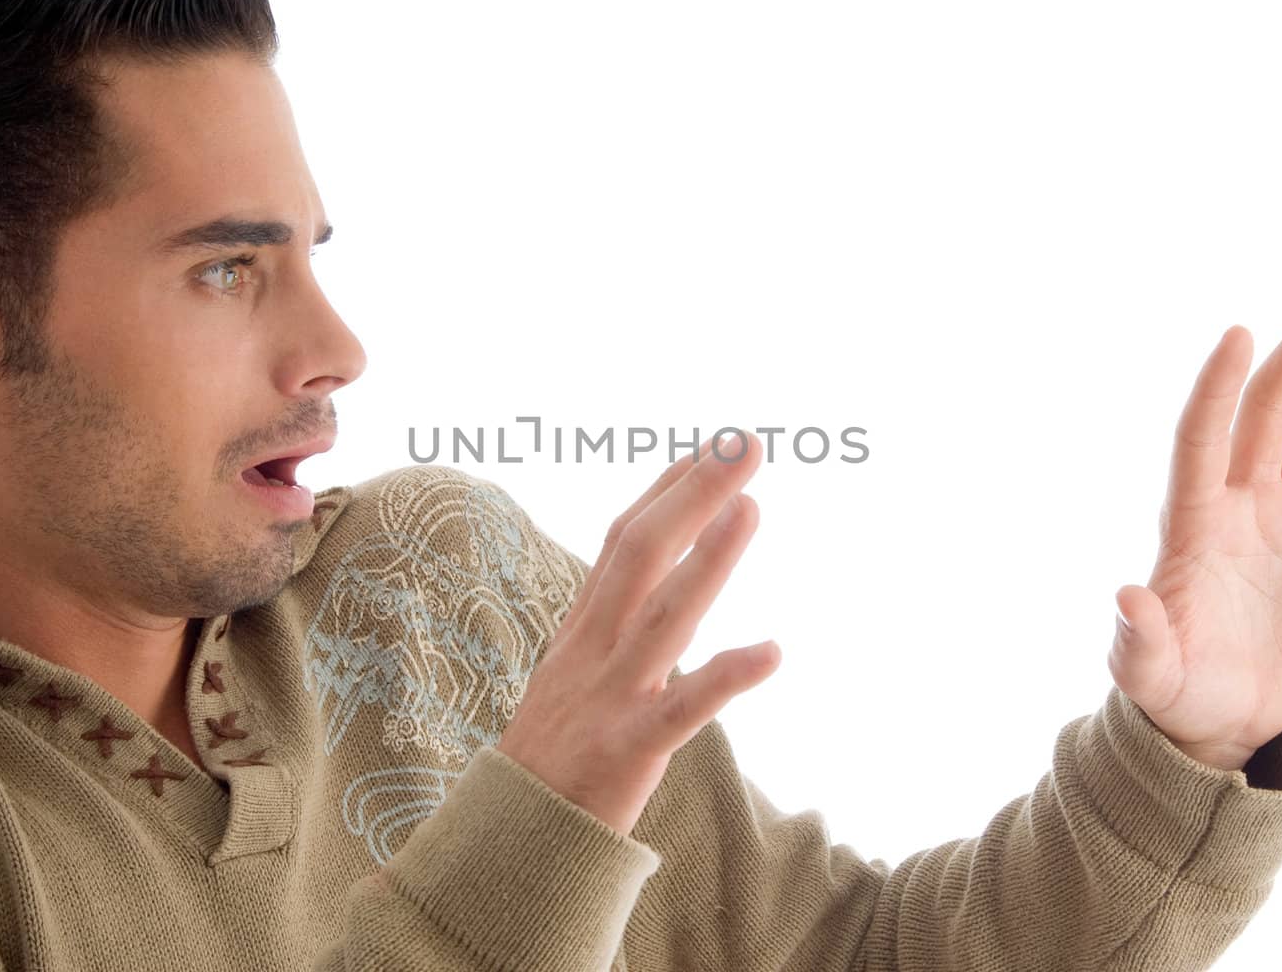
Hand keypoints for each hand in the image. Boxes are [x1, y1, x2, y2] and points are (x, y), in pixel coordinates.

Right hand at [497, 432, 779, 835]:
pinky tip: (772, 651)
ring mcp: (611, 695)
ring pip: (663, 616)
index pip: (622, 542)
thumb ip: (607, 626)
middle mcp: (594, 649)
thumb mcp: (571, 673)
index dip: (665, 492)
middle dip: (693, 493)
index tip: (705, 449)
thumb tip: (647, 584)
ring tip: (751, 507)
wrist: (509, 838)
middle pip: (641, 554)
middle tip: (744, 442)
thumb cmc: (552, 753)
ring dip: (709, 560)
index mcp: (582, 629)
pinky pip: (682, 709)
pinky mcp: (630, 748)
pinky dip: (725, 677)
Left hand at [1107, 294, 1281, 770]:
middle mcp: (1238, 507)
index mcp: (1190, 525)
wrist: (1221, 720)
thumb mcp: (1149, 673)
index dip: (1216, 389)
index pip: (1200, 438)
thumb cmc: (1175, 693)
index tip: (1237, 333)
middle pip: (1267, 416)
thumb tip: (1126, 597)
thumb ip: (1139, 640)